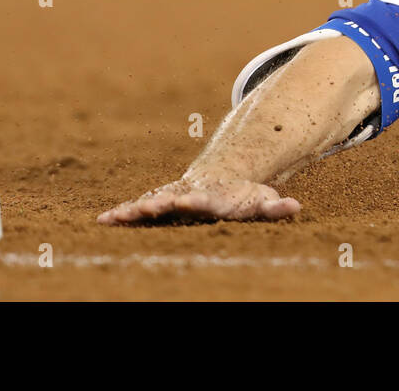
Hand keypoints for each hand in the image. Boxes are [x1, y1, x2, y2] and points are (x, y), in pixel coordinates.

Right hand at [97, 172, 300, 224]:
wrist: (221, 177)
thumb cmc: (242, 197)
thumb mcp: (261, 202)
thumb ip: (276, 207)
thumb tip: (295, 206)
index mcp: (212, 198)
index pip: (204, 200)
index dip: (197, 201)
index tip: (189, 201)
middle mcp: (187, 195)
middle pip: (171, 200)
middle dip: (159, 204)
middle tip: (147, 208)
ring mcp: (170, 198)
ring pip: (149, 203)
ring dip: (134, 210)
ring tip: (115, 218)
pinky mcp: (157, 203)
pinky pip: (137, 209)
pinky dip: (122, 214)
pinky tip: (102, 221)